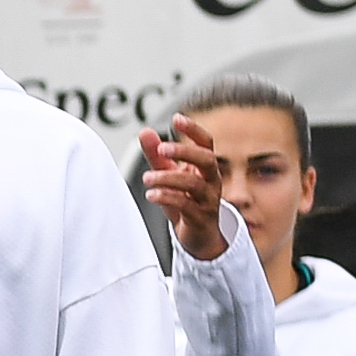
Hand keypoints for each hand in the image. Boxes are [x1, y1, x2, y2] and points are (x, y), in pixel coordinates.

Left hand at [137, 121, 232, 260]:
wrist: (198, 237)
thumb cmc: (185, 202)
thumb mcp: (168, 176)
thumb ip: (156, 155)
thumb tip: (145, 131)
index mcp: (205, 166)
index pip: (206, 142)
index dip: (193, 129)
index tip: (176, 118)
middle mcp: (211, 180)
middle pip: (207, 159)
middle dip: (185, 151)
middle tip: (162, 148)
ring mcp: (208, 199)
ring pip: (194, 183)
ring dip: (168, 177)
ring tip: (147, 178)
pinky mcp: (201, 218)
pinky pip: (186, 205)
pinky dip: (167, 197)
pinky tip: (151, 195)